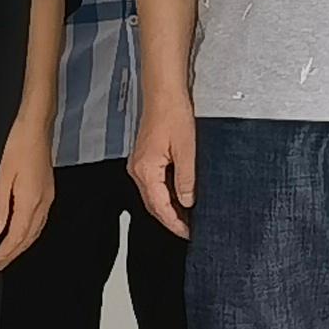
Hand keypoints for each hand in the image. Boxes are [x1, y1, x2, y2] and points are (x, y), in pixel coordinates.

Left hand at [0, 132, 56, 271]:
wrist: (36, 127)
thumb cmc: (18, 146)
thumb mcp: (1, 177)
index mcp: (30, 201)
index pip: (16, 236)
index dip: (4, 253)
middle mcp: (42, 202)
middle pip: (29, 237)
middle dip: (13, 254)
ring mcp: (47, 197)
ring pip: (36, 231)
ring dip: (22, 245)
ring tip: (8, 254)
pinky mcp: (47, 191)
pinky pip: (40, 220)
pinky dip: (30, 233)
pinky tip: (22, 232)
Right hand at [129, 96, 197, 238]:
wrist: (164, 95)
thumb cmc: (174, 116)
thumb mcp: (187, 150)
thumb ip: (186, 179)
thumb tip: (188, 202)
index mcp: (146, 170)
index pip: (159, 206)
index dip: (174, 222)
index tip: (188, 233)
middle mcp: (138, 170)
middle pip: (153, 204)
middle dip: (171, 219)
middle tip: (190, 229)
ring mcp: (139, 165)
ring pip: (153, 195)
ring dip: (169, 207)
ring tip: (188, 217)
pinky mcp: (145, 159)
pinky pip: (154, 184)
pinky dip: (166, 194)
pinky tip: (180, 197)